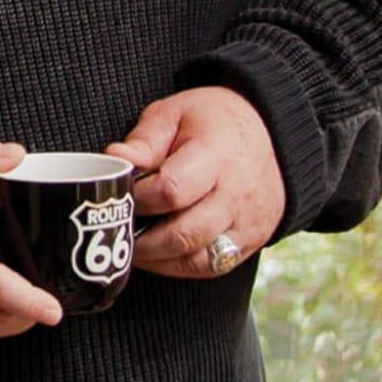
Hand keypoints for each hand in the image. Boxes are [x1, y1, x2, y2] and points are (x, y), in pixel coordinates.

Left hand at [104, 86, 284, 277]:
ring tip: (135, 246)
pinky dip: (181, 265)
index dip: (139, 199)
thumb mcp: (175, 114)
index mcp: (216, 155)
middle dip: (143, 240)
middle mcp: (237, 194)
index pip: (172, 191)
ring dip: (159, 259)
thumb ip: (144, 140)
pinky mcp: (251, 241)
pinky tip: (161, 253)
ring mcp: (248, 222)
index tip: (124, 195)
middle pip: (183, 234)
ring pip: (198, 259)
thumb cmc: (214, 122)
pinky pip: (212, 267)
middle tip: (121, 230)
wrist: (267, 132)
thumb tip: (115, 159)